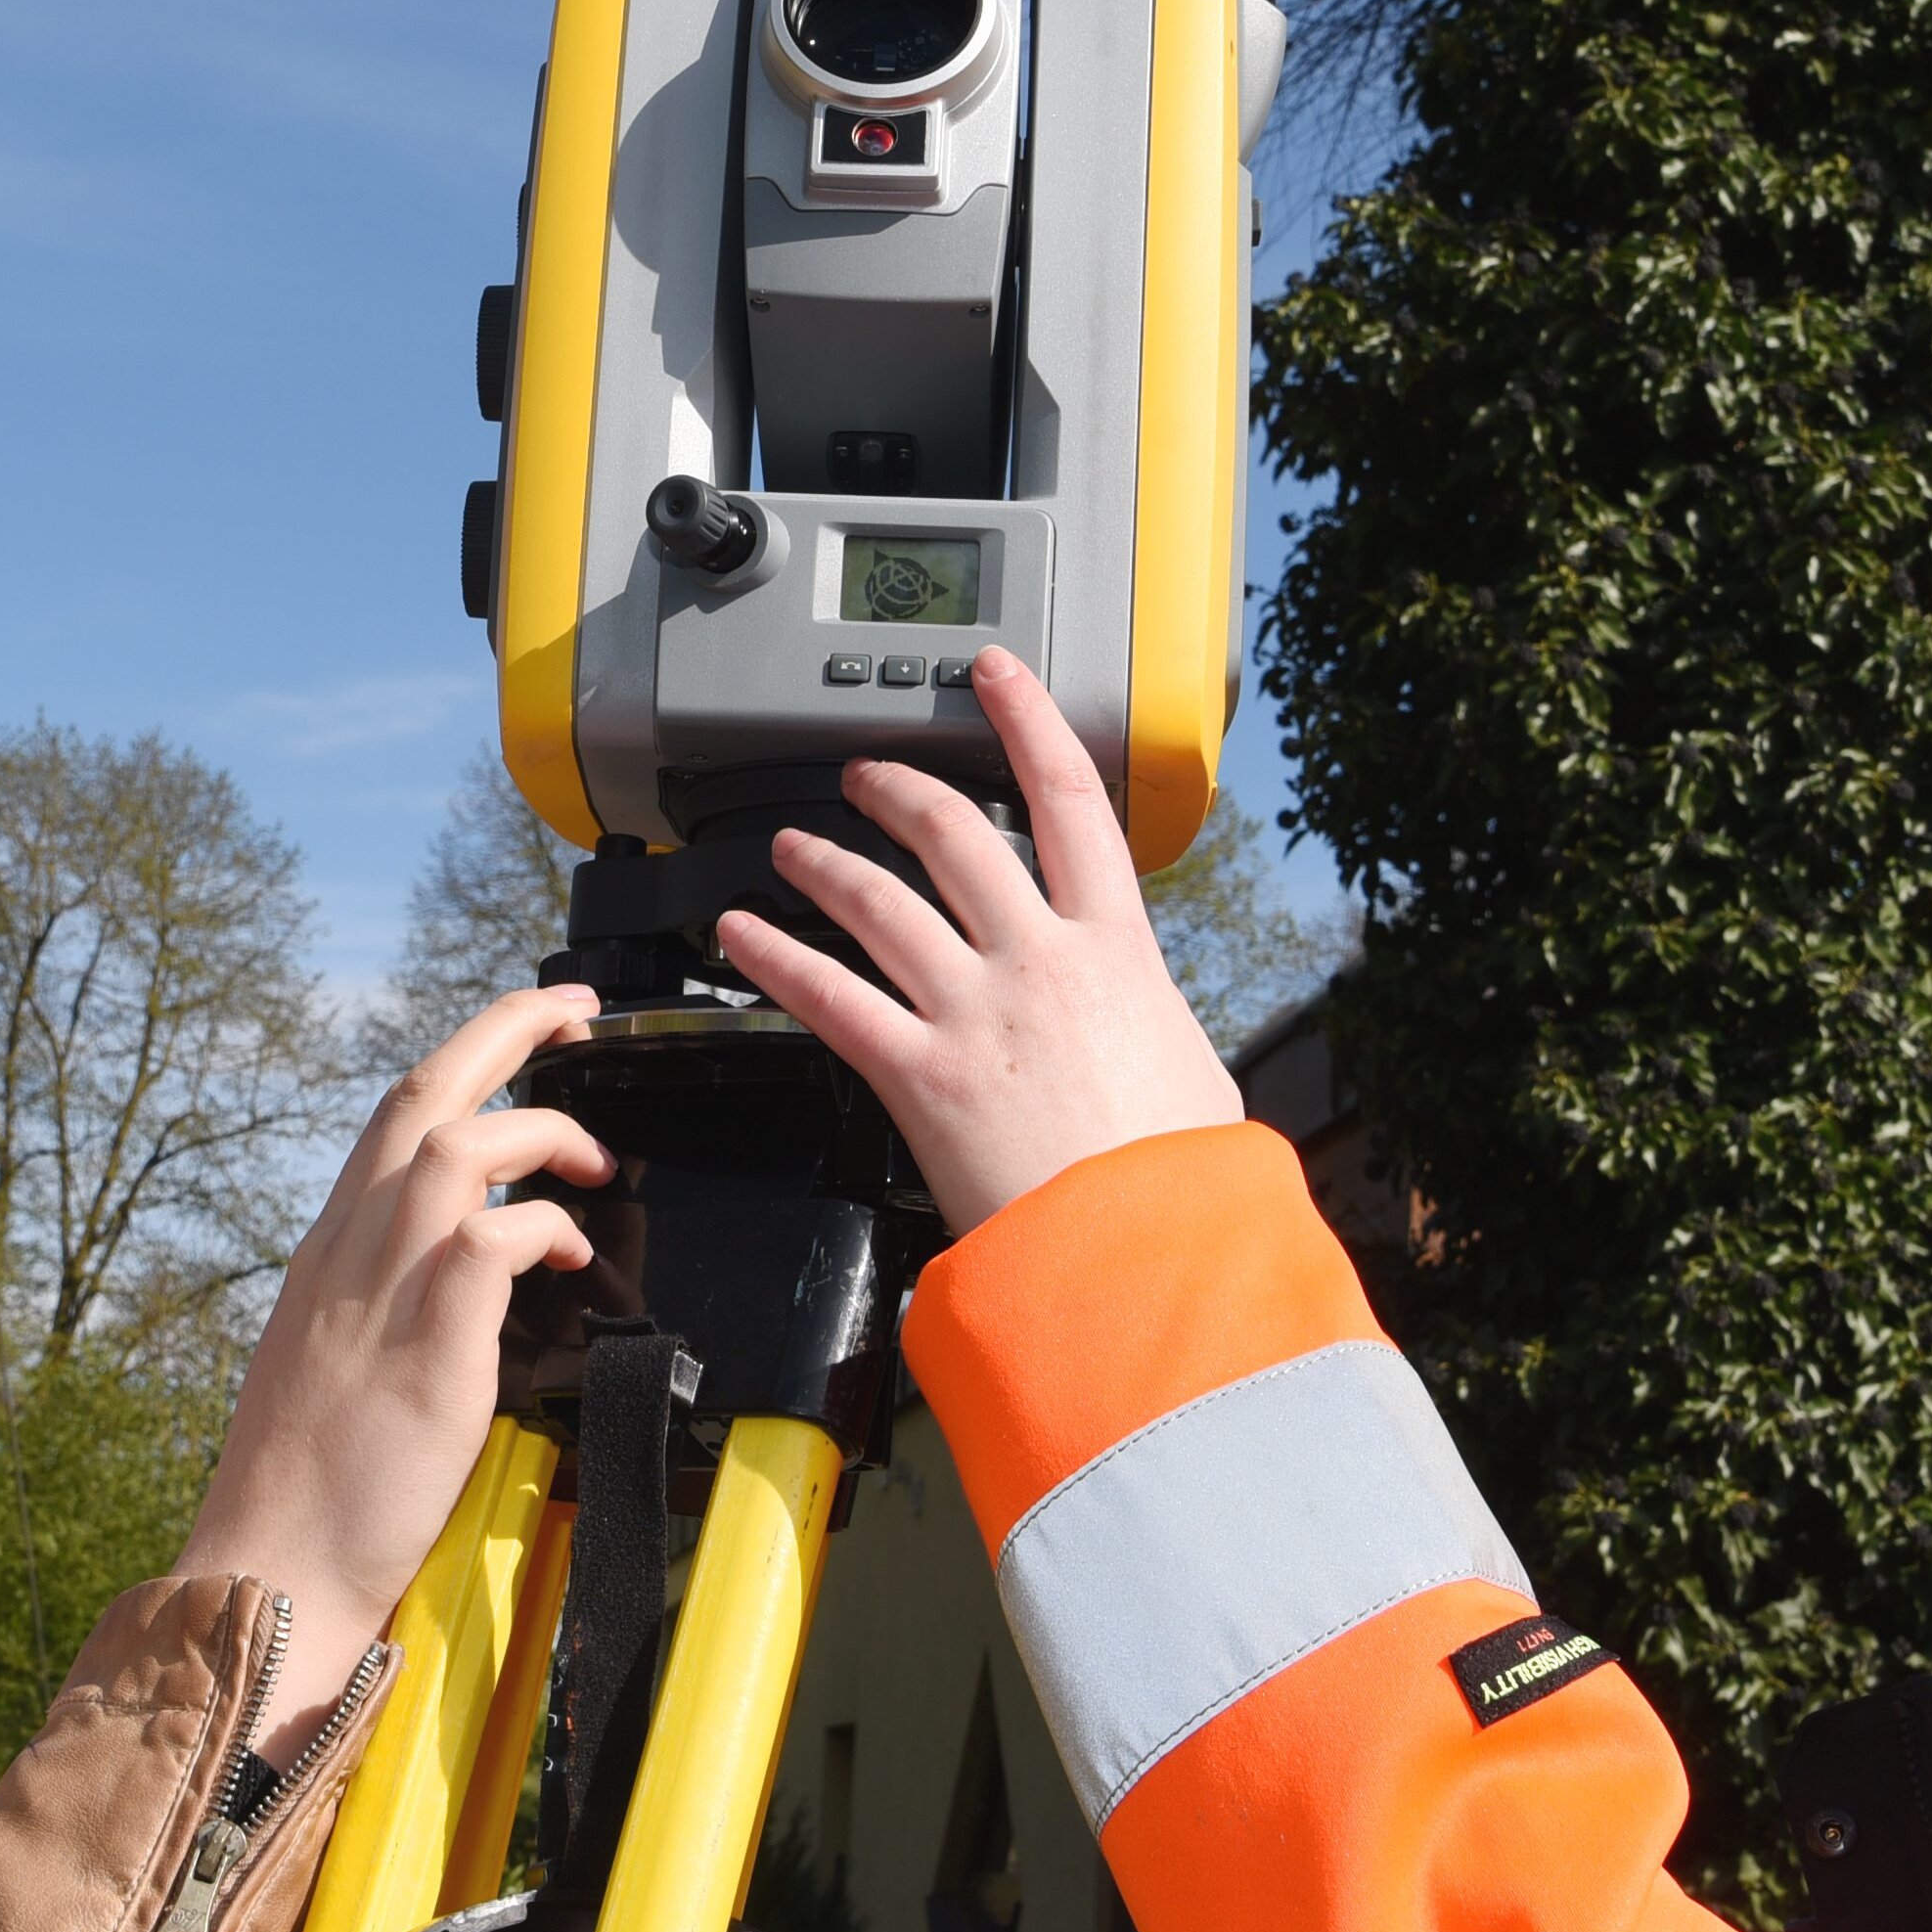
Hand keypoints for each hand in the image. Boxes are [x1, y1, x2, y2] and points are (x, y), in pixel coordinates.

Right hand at [179, 986, 609, 1743]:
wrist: (270, 1570)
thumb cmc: (309, 1487)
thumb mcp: (337, 1360)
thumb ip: (386, 1302)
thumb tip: (452, 1278)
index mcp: (328, 1252)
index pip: (394, 1117)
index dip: (464, 1059)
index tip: (523, 1035)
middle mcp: (347, 1252)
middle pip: (423, 1094)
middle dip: (506, 1028)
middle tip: (577, 1011)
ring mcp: (379, 1294)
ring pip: (456, 1145)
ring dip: (539, 1130)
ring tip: (595, 1158)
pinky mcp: (423, 1348)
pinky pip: (487, 1244)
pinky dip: (540, 1228)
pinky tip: (571, 1255)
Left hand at [715, 648, 1248, 1230]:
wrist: (1142, 1254)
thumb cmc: (1177, 1182)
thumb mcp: (1191, 1075)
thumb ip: (1148, 1029)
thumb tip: (1143, 1032)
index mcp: (1116, 950)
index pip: (1070, 799)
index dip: (1027, 720)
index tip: (994, 677)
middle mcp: (1038, 961)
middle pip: (955, 834)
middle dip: (898, 789)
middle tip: (863, 774)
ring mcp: (971, 1011)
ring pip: (878, 901)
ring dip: (822, 861)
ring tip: (788, 845)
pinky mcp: (915, 1073)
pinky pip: (826, 994)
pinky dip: (773, 955)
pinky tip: (740, 932)